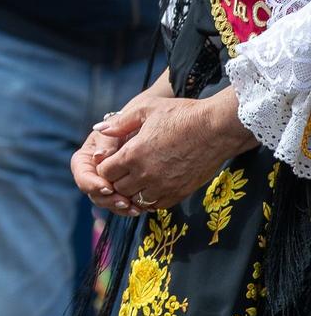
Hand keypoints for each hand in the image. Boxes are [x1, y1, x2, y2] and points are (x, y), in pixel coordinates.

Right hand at [72, 118, 140, 213]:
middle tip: (124, 201)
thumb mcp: (115, 130)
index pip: (82, 174)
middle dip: (107, 199)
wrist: (148, 131)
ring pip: (107, 202)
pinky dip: (129, 208)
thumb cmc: (129, 127)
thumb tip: (98, 157)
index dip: (91, 183)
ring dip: (119, 207)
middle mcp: (94, 173)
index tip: (107, 187)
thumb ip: (106, 142)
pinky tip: (141, 208)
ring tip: (135, 208)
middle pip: (93, 192)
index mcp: (87, 158)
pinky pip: (121, 205)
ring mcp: (107, 184)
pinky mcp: (121, 191)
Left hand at [95, 91, 256, 216]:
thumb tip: (98, 130)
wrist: (217, 129)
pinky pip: (157, 205)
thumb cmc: (181, 115)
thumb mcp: (145, 110)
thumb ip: (120, 123)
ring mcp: (164, 187)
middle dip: (116, 180)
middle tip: (122, 170)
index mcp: (133, 155)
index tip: (111, 159)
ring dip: (133, 191)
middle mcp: (146, 175)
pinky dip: (151, 198)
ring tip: (137, 178)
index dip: (105, 166)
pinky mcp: (180, 193)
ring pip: (137, 200)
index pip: (105, 172)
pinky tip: (153, 186)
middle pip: (118, 188)